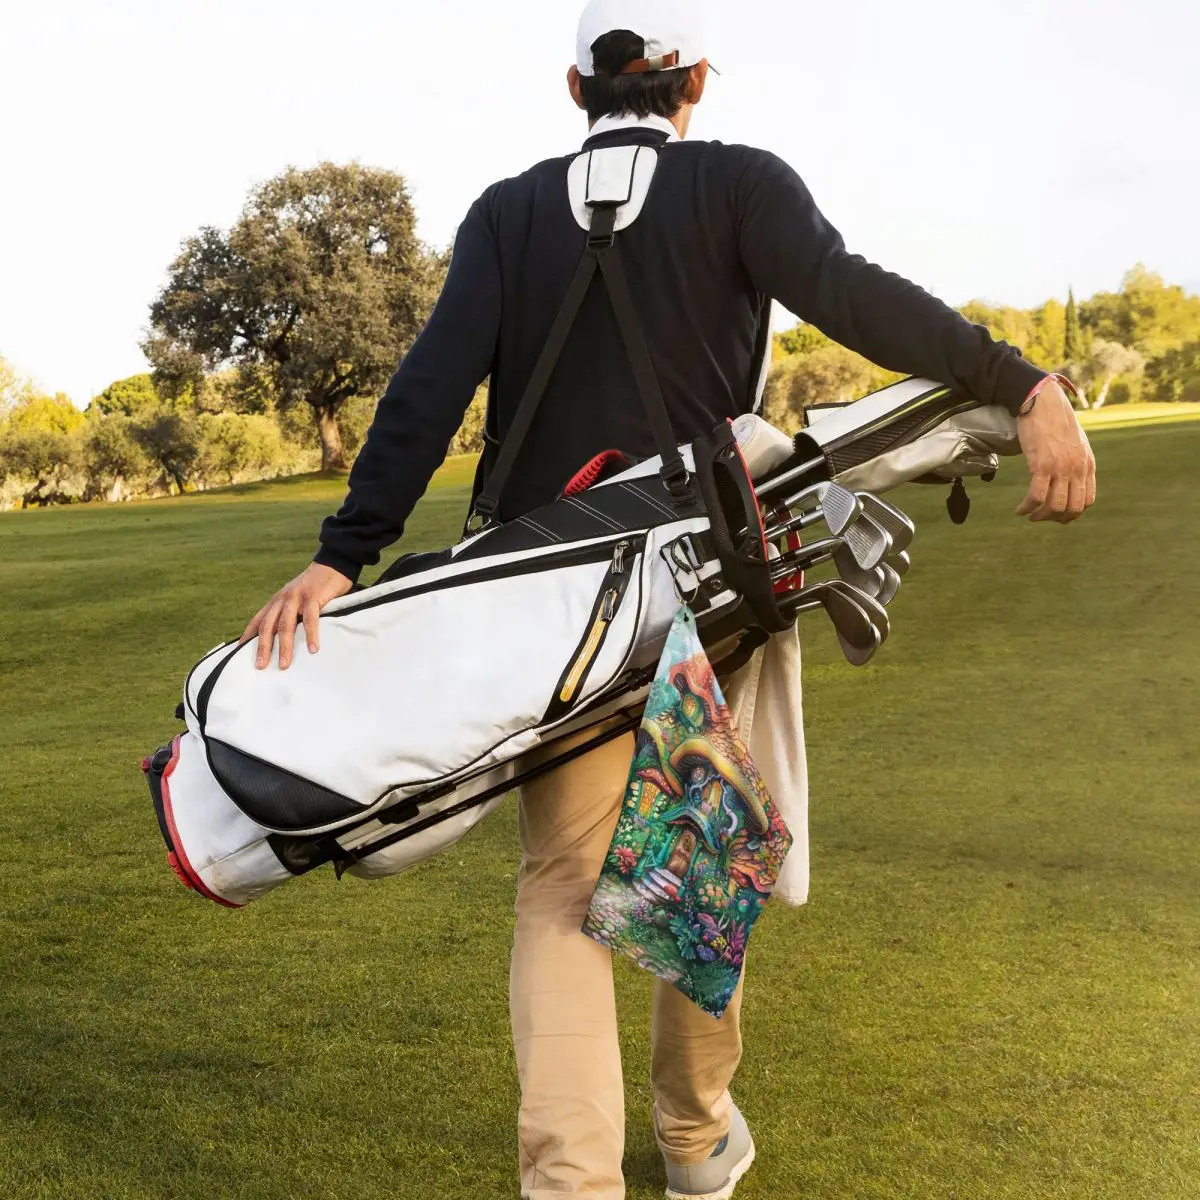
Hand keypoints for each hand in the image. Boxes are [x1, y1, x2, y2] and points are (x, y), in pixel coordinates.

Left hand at [240, 562, 353, 669]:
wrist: (332, 565)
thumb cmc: (316, 587)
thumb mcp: (296, 598)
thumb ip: (290, 613)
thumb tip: (287, 637)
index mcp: (276, 601)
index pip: (257, 621)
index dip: (248, 637)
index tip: (240, 654)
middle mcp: (282, 599)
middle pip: (268, 626)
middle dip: (263, 647)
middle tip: (261, 666)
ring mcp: (296, 597)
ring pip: (285, 625)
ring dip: (284, 647)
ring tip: (284, 664)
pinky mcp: (312, 597)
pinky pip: (309, 619)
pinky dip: (310, 635)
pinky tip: (312, 649)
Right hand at [1015, 380, 1096, 522]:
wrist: (1042, 402)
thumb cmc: (1054, 421)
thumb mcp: (1075, 443)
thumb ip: (1075, 462)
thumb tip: (1067, 479)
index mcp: (1087, 464)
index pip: (1087, 501)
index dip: (1072, 514)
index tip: (1058, 515)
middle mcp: (1077, 468)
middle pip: (1071, 508)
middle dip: (1055, 518)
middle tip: (1041, 517)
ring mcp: (1060, 467)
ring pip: (1054, 506)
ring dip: (1040, 516)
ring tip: (1030, 514)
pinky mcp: (1041, 464)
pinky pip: (1036, 496)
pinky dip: (1027, 507)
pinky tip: (1020, 509)